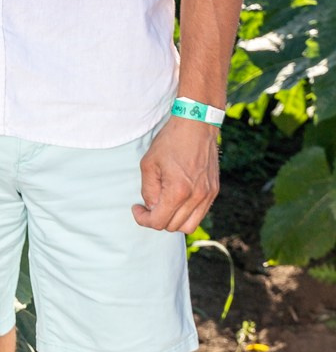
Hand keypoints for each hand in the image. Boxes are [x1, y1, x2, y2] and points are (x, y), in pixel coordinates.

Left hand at [131, 116, 219, 234]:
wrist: (197, 124)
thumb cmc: (171, 141)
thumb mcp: (149, 164)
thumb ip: (148, 191)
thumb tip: (152, 208)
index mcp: (178, 191)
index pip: (159, 222)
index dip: (143, 219)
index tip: (137, 209)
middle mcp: (197, 197)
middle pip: (173, 226)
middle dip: (156, 219)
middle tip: (147, 206)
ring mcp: (208, 195)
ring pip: (189, 225)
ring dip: (173, 220)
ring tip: (163, 205)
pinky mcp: (214, 191)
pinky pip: (200, 213)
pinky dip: (187, 213)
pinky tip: (177, 200)